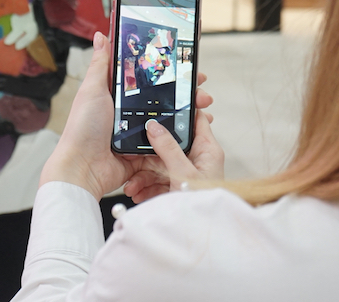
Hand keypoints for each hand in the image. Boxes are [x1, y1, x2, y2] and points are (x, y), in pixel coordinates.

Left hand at [40, 32, 220, 202]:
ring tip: (204, 111)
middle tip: (202, 92)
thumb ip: (100, 64)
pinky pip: (167, 146)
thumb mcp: (92, 90)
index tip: (187, 66)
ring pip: (169, 122)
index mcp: (117, 96)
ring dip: (189, 116)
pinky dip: (182, 140)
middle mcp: (129, 114)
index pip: (149, 79)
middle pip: (164, 100)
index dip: (169, 72)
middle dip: (186, 95)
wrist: (83, 168)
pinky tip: (195, 132)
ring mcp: (137, 134)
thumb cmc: (82, 128)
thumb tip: (100, 36)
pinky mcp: (143, 154)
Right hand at [123, 80, 224, 203]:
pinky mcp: (177, 185)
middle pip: (169, 144)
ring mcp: (186, 172)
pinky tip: (137, 194)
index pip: (194, 119)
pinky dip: (146, 187)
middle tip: (133, 159)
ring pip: (159, 164)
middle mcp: (197, 158)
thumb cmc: (202, 204)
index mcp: (206, 149)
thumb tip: (155, 126)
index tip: (159, 105)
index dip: (179, 110)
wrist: (199, 232)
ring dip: (143, 176)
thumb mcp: (183, 173)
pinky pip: (158, 180)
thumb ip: (167, 147)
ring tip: (132, 187)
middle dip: (148, 155)